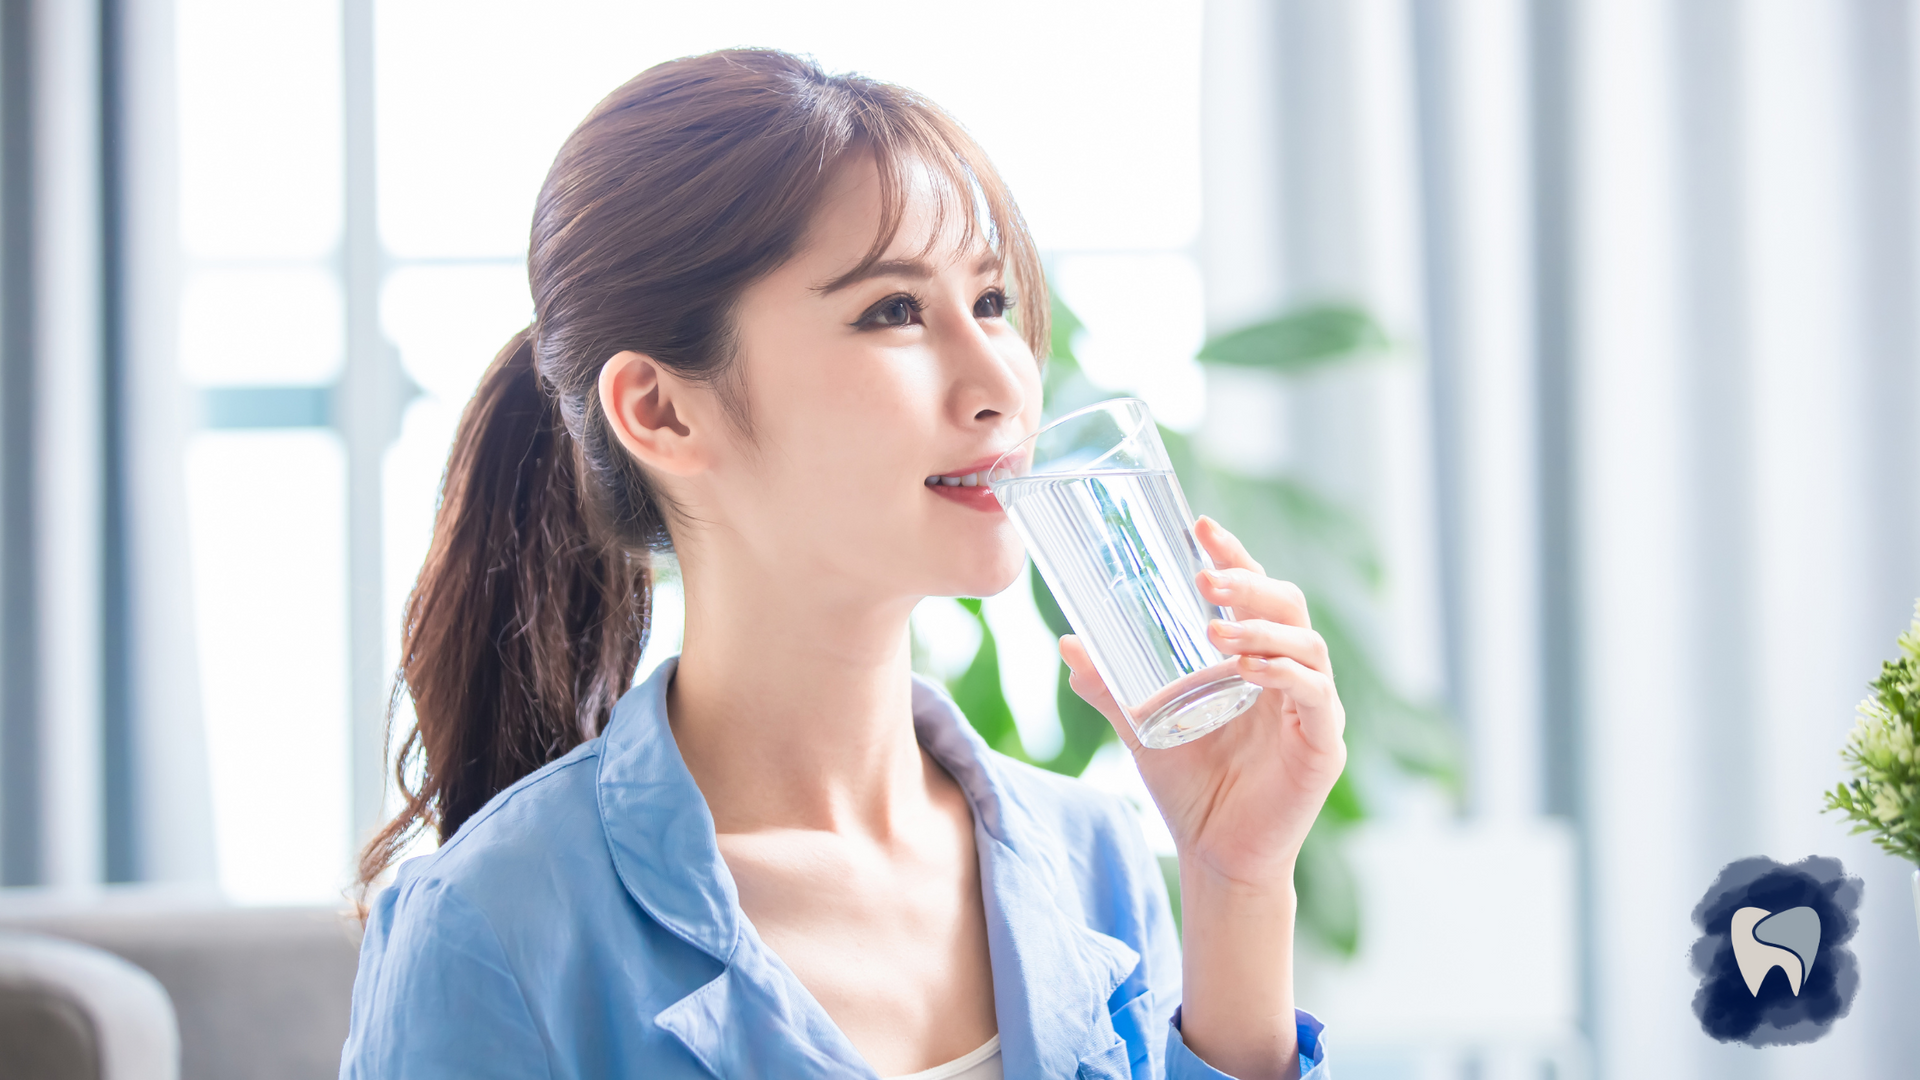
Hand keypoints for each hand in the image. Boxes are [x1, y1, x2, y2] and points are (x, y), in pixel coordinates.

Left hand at [1059, 515, 1346, 889]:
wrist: (1214, 855)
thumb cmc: (1190, 786)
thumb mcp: (1141, 727)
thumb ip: (1110, 687)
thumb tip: (1068, 642)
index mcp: (1253, 659)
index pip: (1254, 594)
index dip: (1235, 557)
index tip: (1201, 526)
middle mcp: (1289, 675)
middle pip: (1287, 606)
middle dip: (1249, 583)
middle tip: (1205, 579)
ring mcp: (1312, 708)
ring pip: (1307, 644)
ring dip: (1261, 629)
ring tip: (1217, 630)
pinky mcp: (1324, 745)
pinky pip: (1316, 696)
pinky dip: (1285, 675)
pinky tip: (1248, 671)